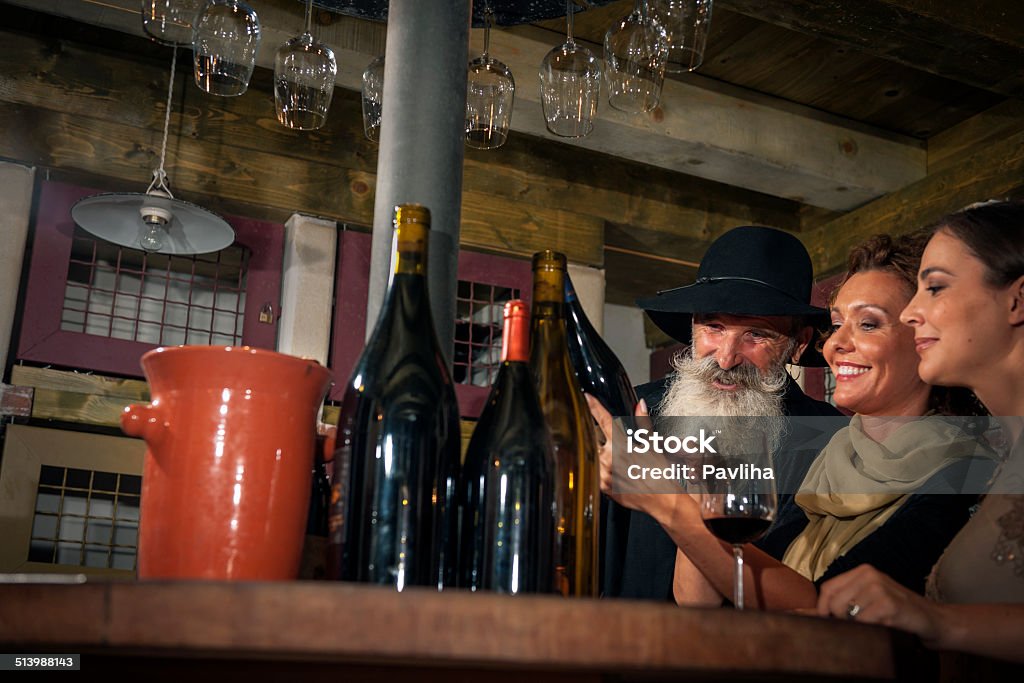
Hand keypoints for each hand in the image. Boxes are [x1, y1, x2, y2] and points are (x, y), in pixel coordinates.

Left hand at [586, 395, 685, 523]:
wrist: (662, 500)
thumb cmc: (660, 472)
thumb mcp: (653, 444)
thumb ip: (643, 422)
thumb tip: (640, 404)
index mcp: (621, 445)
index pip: (603, 419)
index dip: (593, 405)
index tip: (586, 396)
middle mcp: (609, 459)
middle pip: (593, 437)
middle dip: (599, 435)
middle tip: (615, 443)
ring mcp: (604, 474)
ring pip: (593, 454)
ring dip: (600, 452)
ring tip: (619, 461)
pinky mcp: (603, 487)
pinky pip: (594, 471)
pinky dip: (600, 467)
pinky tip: (616, 471)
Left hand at [816, 564, 945, 644]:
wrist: (936, 622)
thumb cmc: (898, 614)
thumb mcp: (869, 601)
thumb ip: (841, 603)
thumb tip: (800, 613)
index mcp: (863, 571)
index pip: (827, 589)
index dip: (823, 609)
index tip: (828, 623)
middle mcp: (870, 575)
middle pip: (834, 602)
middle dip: (840, 620)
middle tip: (859, 627)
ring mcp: (880, 588)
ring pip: (847, 613)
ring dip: (856, 627)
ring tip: (874, 627)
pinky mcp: (889, 604)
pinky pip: (864, 622)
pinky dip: (869, 631)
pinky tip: (884, 629)